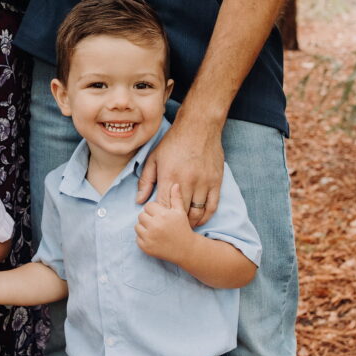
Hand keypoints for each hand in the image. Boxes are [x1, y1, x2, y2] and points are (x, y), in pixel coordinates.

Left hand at [135, 109, 223, 226]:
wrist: (199, 126)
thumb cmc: (173, 142)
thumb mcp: (154, 158)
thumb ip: (146, 181)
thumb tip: (139, 200)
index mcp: (169, 176)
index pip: (162, 206)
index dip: (159, 216)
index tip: (157, 220)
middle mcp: (187, 182)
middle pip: (180, 212)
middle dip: (174, 222)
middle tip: (169, 228)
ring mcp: (203, 182)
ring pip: (197, 212)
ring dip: (190, 222)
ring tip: (183, 226)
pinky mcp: (216, 181)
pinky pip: (212, 206)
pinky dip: (205, 216)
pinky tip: (199, 219)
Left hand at [135, 183, 195, 263]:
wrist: (186, 250)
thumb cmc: (183, 228)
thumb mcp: (180, 212)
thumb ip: (176, 197)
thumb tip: (175, 184)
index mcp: (162, 215)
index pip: (148, 206)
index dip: (154, 210)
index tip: (160, 215)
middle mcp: (155, 226)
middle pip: (141, 215)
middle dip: (148, 218)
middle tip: (157, 223)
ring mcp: (149, 237)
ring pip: (137, 226)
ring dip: (144, 227)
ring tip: (155, 230)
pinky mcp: (145, 247)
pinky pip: (137, 238)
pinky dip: (143, 238)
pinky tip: (154, 238)